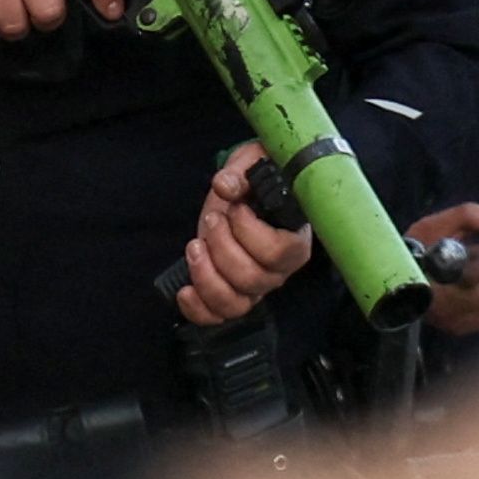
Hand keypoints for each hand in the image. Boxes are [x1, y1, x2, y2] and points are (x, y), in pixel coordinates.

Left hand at [173, 141, 317, 326]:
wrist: (242, 194)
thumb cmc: (254, 178)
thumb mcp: (250, 162)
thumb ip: (241, 171)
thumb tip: (225, 186)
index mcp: (294, 239)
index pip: (279, 252)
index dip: (250, 232)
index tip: (235, 208)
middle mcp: (278, 270)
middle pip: (251, 278)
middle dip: (221, 246)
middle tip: (212, 218)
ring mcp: (255, 287)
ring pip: (234, 303)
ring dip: (206, 275)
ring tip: (195, 245)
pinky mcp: (231, 294)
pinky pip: (217, 316)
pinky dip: (197, 309)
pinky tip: (184, 289)